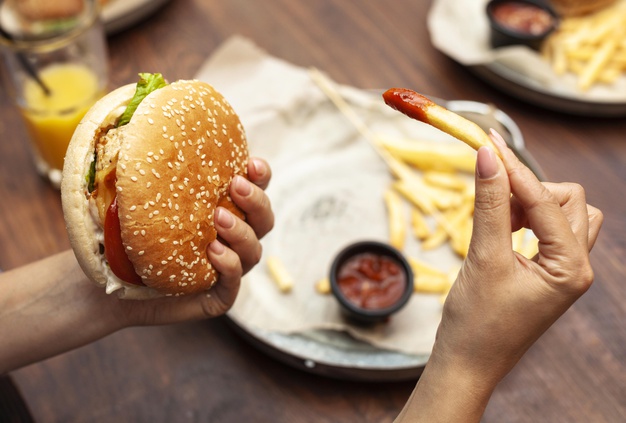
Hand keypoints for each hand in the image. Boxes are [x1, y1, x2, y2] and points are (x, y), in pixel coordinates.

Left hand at [115, 157, 273, 325]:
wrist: (106, 287)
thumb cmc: (122, 237)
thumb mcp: (132, 197)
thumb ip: (142, 164)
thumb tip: (133, 113)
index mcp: (222, 210)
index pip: (255, 190)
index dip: (261, 177)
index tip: (252, 164)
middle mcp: (231, 239)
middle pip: (264, 219)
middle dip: (257, 201)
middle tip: (235, 186)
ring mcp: (227, 269)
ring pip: (254, 251)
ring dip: (243, 233)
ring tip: (218, 219)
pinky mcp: (216, 297)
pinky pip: (234, 283)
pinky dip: (230, 266)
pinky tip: (214, 253)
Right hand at [396, 130, 602, 421]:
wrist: (467, 362)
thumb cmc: (476, 322)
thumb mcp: (483, 257)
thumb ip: (488, 204)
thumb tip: (488, 156)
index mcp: (571, 268)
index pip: (546, 201)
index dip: (515, 170)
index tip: (487, 142)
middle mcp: (576, 266)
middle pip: (568, 200)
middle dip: (529, 189)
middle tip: (489, 194)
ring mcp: (563, 270)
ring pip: (564, 213)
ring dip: (531, 202)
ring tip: (494, 213)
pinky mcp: (547, 272)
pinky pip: (548, 230)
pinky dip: (526, 218)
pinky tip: (499, 225)